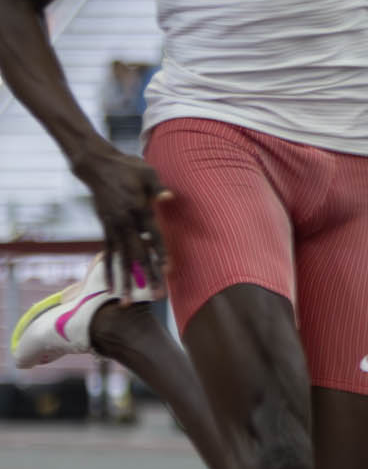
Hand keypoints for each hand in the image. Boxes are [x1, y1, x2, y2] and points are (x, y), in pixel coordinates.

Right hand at [72, 146, 170, 301]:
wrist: (96, 165)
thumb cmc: (128, 167)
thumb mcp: (146, 172)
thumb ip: (158, 188)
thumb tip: (170, 197)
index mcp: (138, 209)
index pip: (153, 235)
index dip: (161, 253)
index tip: (168, 270)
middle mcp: (124, 222)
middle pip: (138, 253)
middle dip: (148, 275)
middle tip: (157, 296)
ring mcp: (112, 226)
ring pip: (121, 259)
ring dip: (126, 281)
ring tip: (127, 302)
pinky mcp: (105, 228)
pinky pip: (109, 254)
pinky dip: (111, 271)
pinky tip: (113, 288)